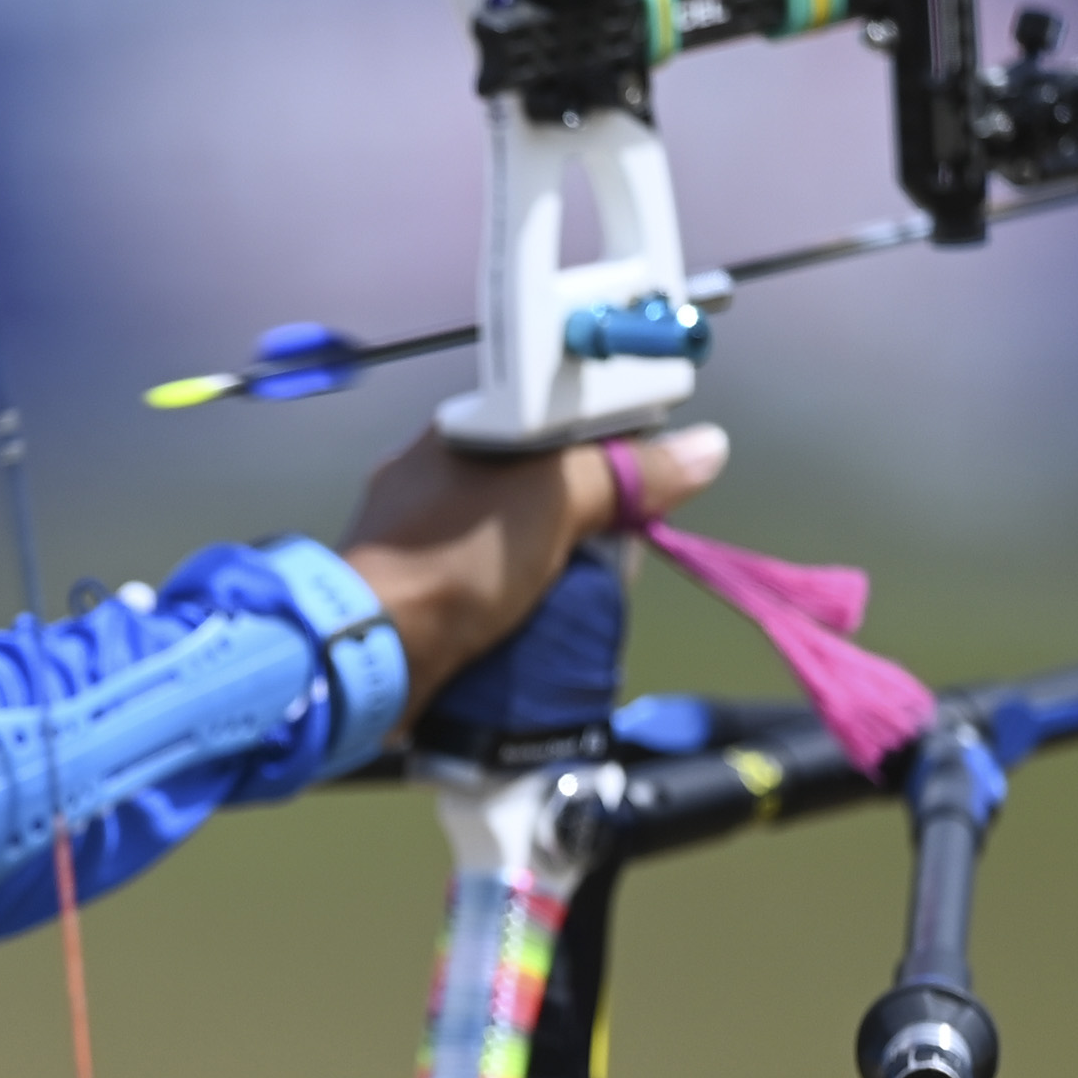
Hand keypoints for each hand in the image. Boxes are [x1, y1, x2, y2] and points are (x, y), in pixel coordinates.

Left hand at [339, 422, 729, 734]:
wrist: (371, 650)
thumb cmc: (455, 559)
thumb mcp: (554, 498)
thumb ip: (625, 472)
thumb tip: (705, 449)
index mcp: (463, 435)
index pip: (556, 426)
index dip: (609, 451)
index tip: (645, 490)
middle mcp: (436, 479)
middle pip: (540, 489)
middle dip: (585, 523)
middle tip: (614, 555)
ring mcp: (420, 539)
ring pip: (517, 543)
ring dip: (554, 571)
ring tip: (582, 598)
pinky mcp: (418, 595)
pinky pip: (488, 589)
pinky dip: (520, 604)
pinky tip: (541, 623)